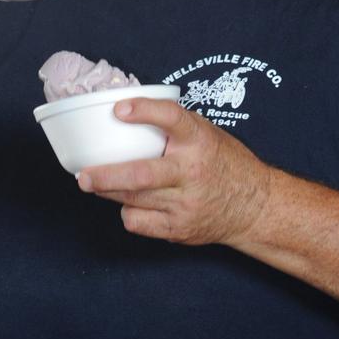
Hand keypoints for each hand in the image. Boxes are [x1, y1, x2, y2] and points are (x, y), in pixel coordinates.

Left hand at [77, 98, 269, 246]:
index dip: (144, 111)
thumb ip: (174, 125)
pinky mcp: (179, 228)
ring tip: (94, 183)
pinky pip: (139, 222)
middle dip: (105, 176)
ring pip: (133, 199)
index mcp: (199, 141)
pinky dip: (128, 212)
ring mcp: (185, 204)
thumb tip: (126, 111)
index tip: (119, 109)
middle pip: (141, 175)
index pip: (171, 118)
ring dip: (108, 191)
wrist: (255, 206)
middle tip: (83, 175)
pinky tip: (130, 203)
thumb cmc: (225, 163)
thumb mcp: (207, 132)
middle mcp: (191, 172)